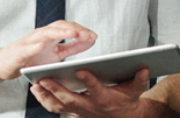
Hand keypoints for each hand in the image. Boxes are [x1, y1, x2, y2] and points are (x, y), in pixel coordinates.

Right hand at [0, 20, 96, 80]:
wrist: (3, 65)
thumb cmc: (30, 58)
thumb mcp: (55, 54)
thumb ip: (72, 47)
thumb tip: (90, 41)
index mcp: (50, 36)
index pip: (68, 28)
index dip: (81, 31)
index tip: (94, 36)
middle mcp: (40, 35)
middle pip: (59, 27)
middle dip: (74, 29)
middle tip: (87, 34)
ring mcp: (28, 42)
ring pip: (45, 33)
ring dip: (59, 32)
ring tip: (73, 33)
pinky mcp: (18, 52)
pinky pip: (26, 48)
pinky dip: (34, 45)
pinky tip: (42, 45)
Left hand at [31, 68, 150, 116]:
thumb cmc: (127, 101)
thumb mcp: (135, 90)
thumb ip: (139, 80)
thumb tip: (144, 68)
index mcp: (104, 99)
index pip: (95, 89)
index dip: (88, 81)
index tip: (80, 70)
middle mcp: (89, 106)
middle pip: (69, 99)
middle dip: (55, 89)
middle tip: (43, 77)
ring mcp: (78, 111)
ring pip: (58, 106)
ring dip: (45, 96)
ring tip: (35, 84)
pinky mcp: (72, 111)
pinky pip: (54, 108)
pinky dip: (44, 100)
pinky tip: (36, 89)